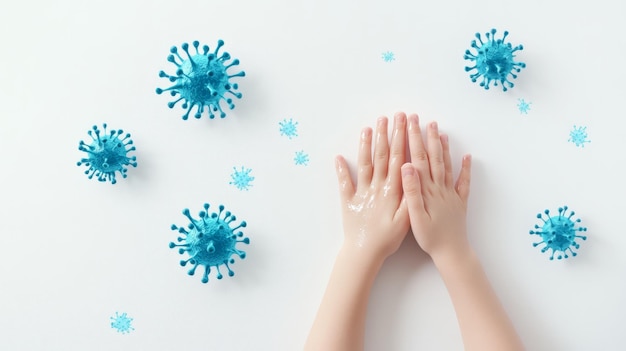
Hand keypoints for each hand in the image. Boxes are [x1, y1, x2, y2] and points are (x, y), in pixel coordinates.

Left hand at [335, 113, 409, 260]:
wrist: (365, 252)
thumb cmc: (388, 238)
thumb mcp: (407, 218)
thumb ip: (410, 194)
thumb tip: (413, 171)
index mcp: (392, 190)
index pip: (399, 159)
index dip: (402, 139)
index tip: (405, 123)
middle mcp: (376, 187)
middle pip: (382, 156)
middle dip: (387, 134)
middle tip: (390, 116)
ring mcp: (361, 192)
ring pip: (365, 163)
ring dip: (367, 144)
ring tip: (369, 127)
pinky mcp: (348, 201)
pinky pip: (344, 183)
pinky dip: (341, 170)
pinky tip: (338, 157)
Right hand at [400, 114, 471, 260]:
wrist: (452, 252)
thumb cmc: (431, 237)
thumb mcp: (416, 216)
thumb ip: (412, 191)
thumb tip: (407, 166)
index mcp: (427, 190)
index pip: (418, 159)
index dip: (413, 140)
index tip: (408, 123)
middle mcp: (440, 187)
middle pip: (432, 157)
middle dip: (425, 137)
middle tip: (420, 119)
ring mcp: (451, 193)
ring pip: (446, 165)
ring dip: (442, 147)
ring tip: (439, 131)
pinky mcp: (459, 201)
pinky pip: (463, 182)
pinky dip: (465, 168)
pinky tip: (467, 156)